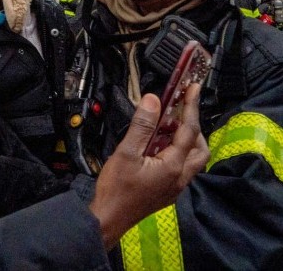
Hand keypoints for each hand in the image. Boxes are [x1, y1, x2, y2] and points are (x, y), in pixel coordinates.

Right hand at [89, 84, 209, 248]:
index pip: (188, 130)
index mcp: (173, 166)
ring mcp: (174, 187)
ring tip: (165, 127)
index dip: (191, 106)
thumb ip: (142, 126)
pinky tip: (156, 147)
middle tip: (179, 111)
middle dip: (193, 127)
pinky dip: (175, 152)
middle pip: (200, 148)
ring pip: (191, 160)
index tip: (193, 88)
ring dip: (185, 140)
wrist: (108, 219)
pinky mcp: (166, 192)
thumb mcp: (126, 152)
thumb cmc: (115, 188)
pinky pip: (180, 168)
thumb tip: (153, 100)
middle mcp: (180, 177)